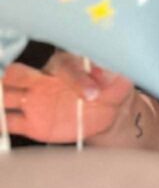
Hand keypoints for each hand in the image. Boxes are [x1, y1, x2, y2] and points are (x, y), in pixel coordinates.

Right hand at [3, 53, 134, 143]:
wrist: (108, 112)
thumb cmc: (112, 87)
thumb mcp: (118, 78)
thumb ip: (111, 73)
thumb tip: (105, 71)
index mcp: (65, 64)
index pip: (64, 68)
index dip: (78, 80)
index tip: (94, 94)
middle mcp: (42, 79)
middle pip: (18, 74)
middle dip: (12, 78)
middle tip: (9, 82)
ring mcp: (33, 101)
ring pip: (4, 95)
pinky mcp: (31, 123)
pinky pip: (8, 123)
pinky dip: (1, 124)